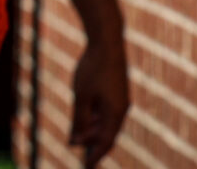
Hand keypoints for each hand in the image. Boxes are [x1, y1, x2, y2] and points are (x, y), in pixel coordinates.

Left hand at [68, 33, 128, 164]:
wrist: (107, 40)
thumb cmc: (92, 68)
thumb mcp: (81, 96)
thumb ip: (79, 119)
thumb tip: (76, 141)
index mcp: (115, 113)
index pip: (105, 143)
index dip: (94, 156)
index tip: (86, 167)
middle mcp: (121, 109)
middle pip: (107, 135)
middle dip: (93, 146)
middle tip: (81, 156)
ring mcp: (120, 100)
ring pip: (107, 123)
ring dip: (94, 132)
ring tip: (80, 140)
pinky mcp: (117, 91)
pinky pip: (108, 112)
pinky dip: (97, 119)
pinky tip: (86, 120)